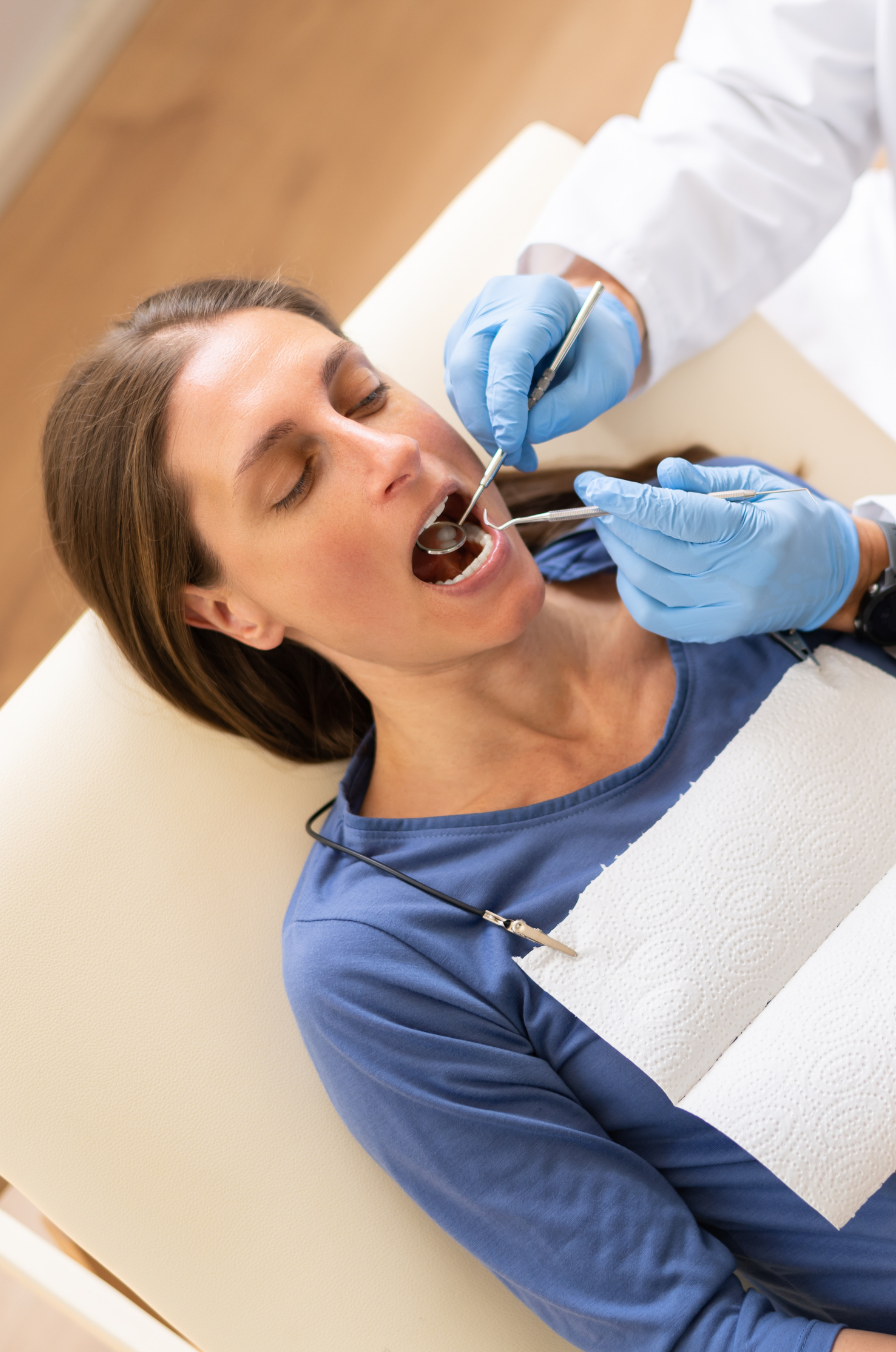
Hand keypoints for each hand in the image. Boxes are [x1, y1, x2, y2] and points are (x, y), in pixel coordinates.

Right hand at [443, 274, 641, 470]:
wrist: (584, 331)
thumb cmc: (597, 352)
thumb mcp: (605, 382)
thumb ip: (568, 410)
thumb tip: (524, 436)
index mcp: (542, 299)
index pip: (509, 353)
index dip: (505, 401)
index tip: (511, 442)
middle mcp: (497, 301)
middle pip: (469, 366)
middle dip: (484, 420)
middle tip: (511, 455)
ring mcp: (472, 319)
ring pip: (457, 380)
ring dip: (481, 424)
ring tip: (515, 450)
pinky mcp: (460, 341)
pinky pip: (457, 386)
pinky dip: (478, 416)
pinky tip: (504, 430)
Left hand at [574, 459, 862, 642]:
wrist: (836, 576)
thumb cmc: (796, 522)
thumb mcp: (762, 486)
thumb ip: (708, 481)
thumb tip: (662, 475)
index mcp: (754, 532)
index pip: (678, 517)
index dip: (629, 501)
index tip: (593, 485)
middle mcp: (741, 577)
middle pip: (659, 551)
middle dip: (619, 524)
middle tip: (600, 504)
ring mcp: (729, 610)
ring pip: (653, 584)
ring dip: (621, 555)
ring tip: (612, 529)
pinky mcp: (719, 630)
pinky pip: (659, 617)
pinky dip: (633, 592)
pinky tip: (628, 568)